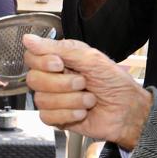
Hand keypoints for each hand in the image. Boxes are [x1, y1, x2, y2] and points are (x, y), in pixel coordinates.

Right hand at [22, 34, 151, 148]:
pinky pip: (47, 117)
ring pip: (41, 99)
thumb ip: (58, 48)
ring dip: (70, 100)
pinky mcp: (56, 118)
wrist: (128, 111)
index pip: (31, 58)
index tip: (60, 65)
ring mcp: (54, 99)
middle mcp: (53, 78)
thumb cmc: (115, 83)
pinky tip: (82, 112)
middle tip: (83, 83)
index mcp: (60, 59)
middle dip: (61, 84)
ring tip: (89, 100)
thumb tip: (28, 39)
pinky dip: (67, 114)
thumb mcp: (90, 59)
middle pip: (33, 79)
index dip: (42, 62)